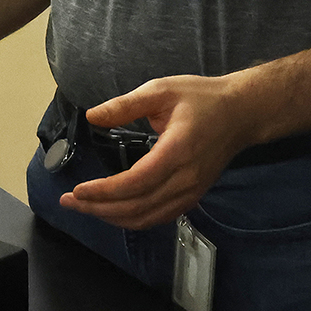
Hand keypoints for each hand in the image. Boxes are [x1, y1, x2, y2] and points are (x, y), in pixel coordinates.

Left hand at [58, 73, 260, 231]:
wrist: (242, 113)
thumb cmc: (202, 98)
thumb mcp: (161, 90)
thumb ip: (125, 105)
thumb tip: (92, 116)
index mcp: (177, 151)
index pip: (135, 183)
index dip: (104, 192)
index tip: (77, 190)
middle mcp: (185, 178)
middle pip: (138, 207)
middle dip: (99, 209)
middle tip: (69, 202)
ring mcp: (191, 192)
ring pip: (147, 218)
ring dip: (113, 218)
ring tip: (85, 208)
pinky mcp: (192, 197)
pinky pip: (159, 217)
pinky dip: (133, 219)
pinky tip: (113, 211)